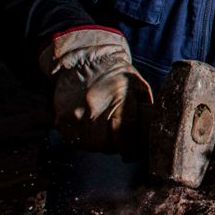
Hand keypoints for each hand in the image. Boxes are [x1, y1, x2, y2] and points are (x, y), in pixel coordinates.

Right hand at [39, 27, 152, 154]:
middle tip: (119, 141)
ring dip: (100, 144)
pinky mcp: (62, 118)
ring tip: (105, 132)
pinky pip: (76, 140)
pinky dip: (85, 140)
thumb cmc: (114, 74)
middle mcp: (95, 106)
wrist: (81, 61)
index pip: (127, 131)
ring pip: (91, 145)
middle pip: (107, 143)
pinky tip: (91, 130)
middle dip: (116, 146)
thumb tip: (152, 132)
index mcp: (118, 96)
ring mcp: (77, 113)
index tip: (133, 153)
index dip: (132, 148)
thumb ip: (145, 107)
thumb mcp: (136, 84)